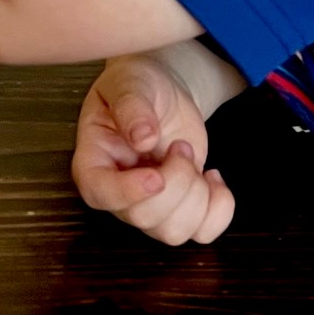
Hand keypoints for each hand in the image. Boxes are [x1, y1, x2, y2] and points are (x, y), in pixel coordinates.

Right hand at [71, 53, 234, 245]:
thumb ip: (132, 106)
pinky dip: (219, 209)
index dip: (128, 193)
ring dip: (197, 194)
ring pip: (173, 232)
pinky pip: (203, 232)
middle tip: (180, 146)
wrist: (164, 91)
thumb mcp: (129, 82)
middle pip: (144, 217)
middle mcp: (117, 192)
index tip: (156, 175)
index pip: (99, 194)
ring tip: (188, 156)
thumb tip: (142, 138)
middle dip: (177, 180)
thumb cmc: (137, 84)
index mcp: (94, 160)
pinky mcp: (179, 210)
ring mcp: (149, 205)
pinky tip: (212, 177)